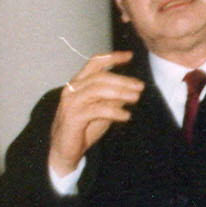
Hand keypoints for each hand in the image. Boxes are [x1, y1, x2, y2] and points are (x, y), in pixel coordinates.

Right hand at [49, 51, 142, 176]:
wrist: (65, 150)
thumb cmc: (83, 129)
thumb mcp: (102, 111)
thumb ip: (112, 100)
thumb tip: (132, 91)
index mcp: (78, 83)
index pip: (94, 63)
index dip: (111, 57)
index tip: (129, 56)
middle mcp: (72, 89)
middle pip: (100, 77)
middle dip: (122, 80)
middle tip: (140, 86)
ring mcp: (71, 102)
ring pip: (97, 89)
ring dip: (120, 92)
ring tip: (136, 98)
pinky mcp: (73, 116)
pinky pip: (96, 110)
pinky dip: (114, 112)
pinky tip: (126, 116)